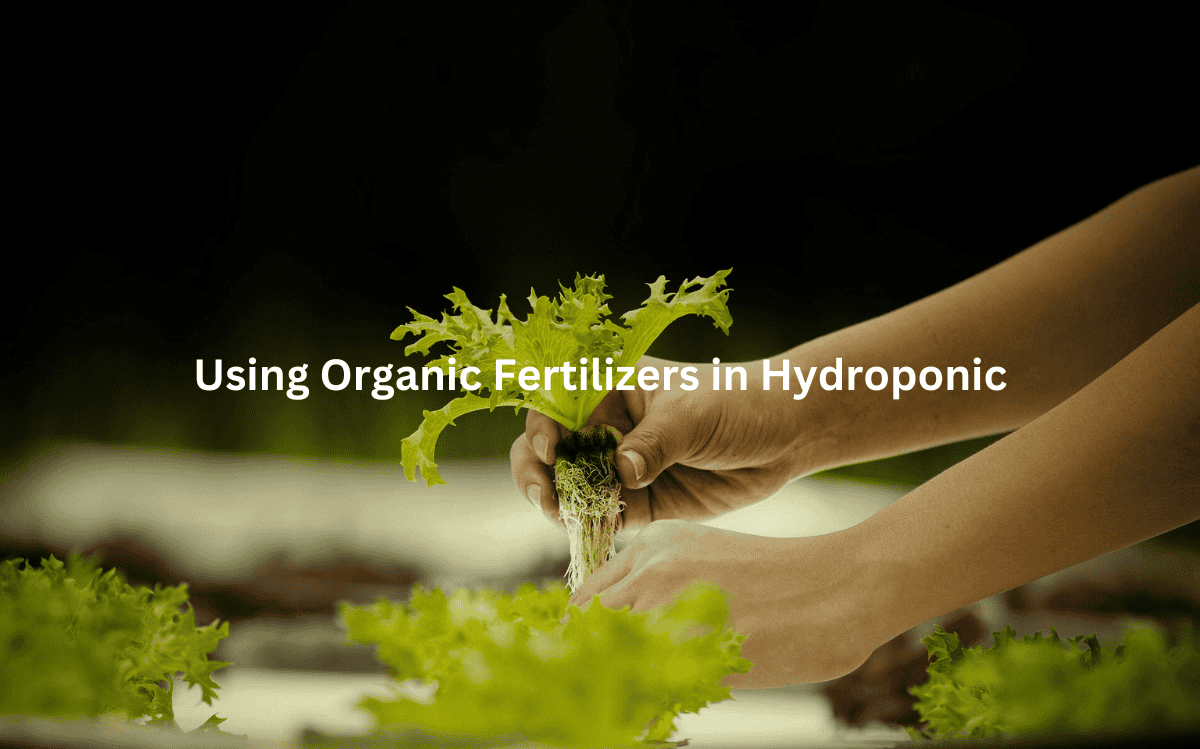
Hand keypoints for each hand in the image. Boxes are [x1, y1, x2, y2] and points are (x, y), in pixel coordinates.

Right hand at [510, 356, 810, 529]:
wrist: (785, 434)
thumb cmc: (737, 403)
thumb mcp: (692, 414)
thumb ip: (654, 442)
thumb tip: (621, 471)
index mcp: (611, 387)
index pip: (557, 403)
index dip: (541, 428)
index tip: (551, 451)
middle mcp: (608, 426)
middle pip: (552, 449)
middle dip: (537, 472)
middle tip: (545, 497)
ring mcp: (621, 465)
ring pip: (571, 487)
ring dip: (560, 504)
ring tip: (564, 517)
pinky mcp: (641, 501)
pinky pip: (603, 516)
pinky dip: (591, 526)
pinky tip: (592, 533)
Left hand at [568, 520, 880, 687]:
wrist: (840, 587)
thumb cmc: (782, 581)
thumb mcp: (710, 561)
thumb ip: (663, 588)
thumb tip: (623, 637)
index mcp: (654, 545)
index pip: (587, 599)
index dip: (585, 639)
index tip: (589, 665)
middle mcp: (653, 570)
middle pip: (588, 630)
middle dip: (588, 665)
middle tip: (600, 694)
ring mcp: (671, 609)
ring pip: (610, 661)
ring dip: (614, 689)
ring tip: (628, 707)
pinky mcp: (696, 649)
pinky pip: (647, 693)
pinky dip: (644, 712)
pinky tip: (653, 719)